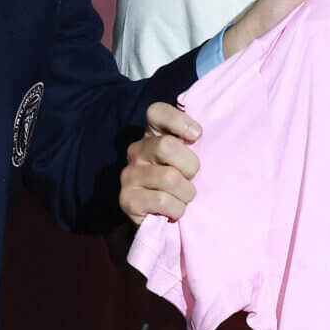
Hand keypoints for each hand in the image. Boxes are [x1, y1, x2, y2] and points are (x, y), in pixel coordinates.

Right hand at [120, 102, 201, 222]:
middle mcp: (137, 150)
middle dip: (190, 166)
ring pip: (169, 178)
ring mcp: (129, 174)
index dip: (179, 121)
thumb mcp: (188, 158)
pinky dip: (177, 209)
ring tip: (183, 197)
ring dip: (186, 193)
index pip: (156, 112)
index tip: (196, 135)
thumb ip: (193, 143)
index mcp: (153, 135)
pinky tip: (174, 210)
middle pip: (167, 145)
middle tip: (191, 178)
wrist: (161, 217)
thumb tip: (202, 134)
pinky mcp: (127, 199)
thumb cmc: (182, 182)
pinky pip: (163, 201)